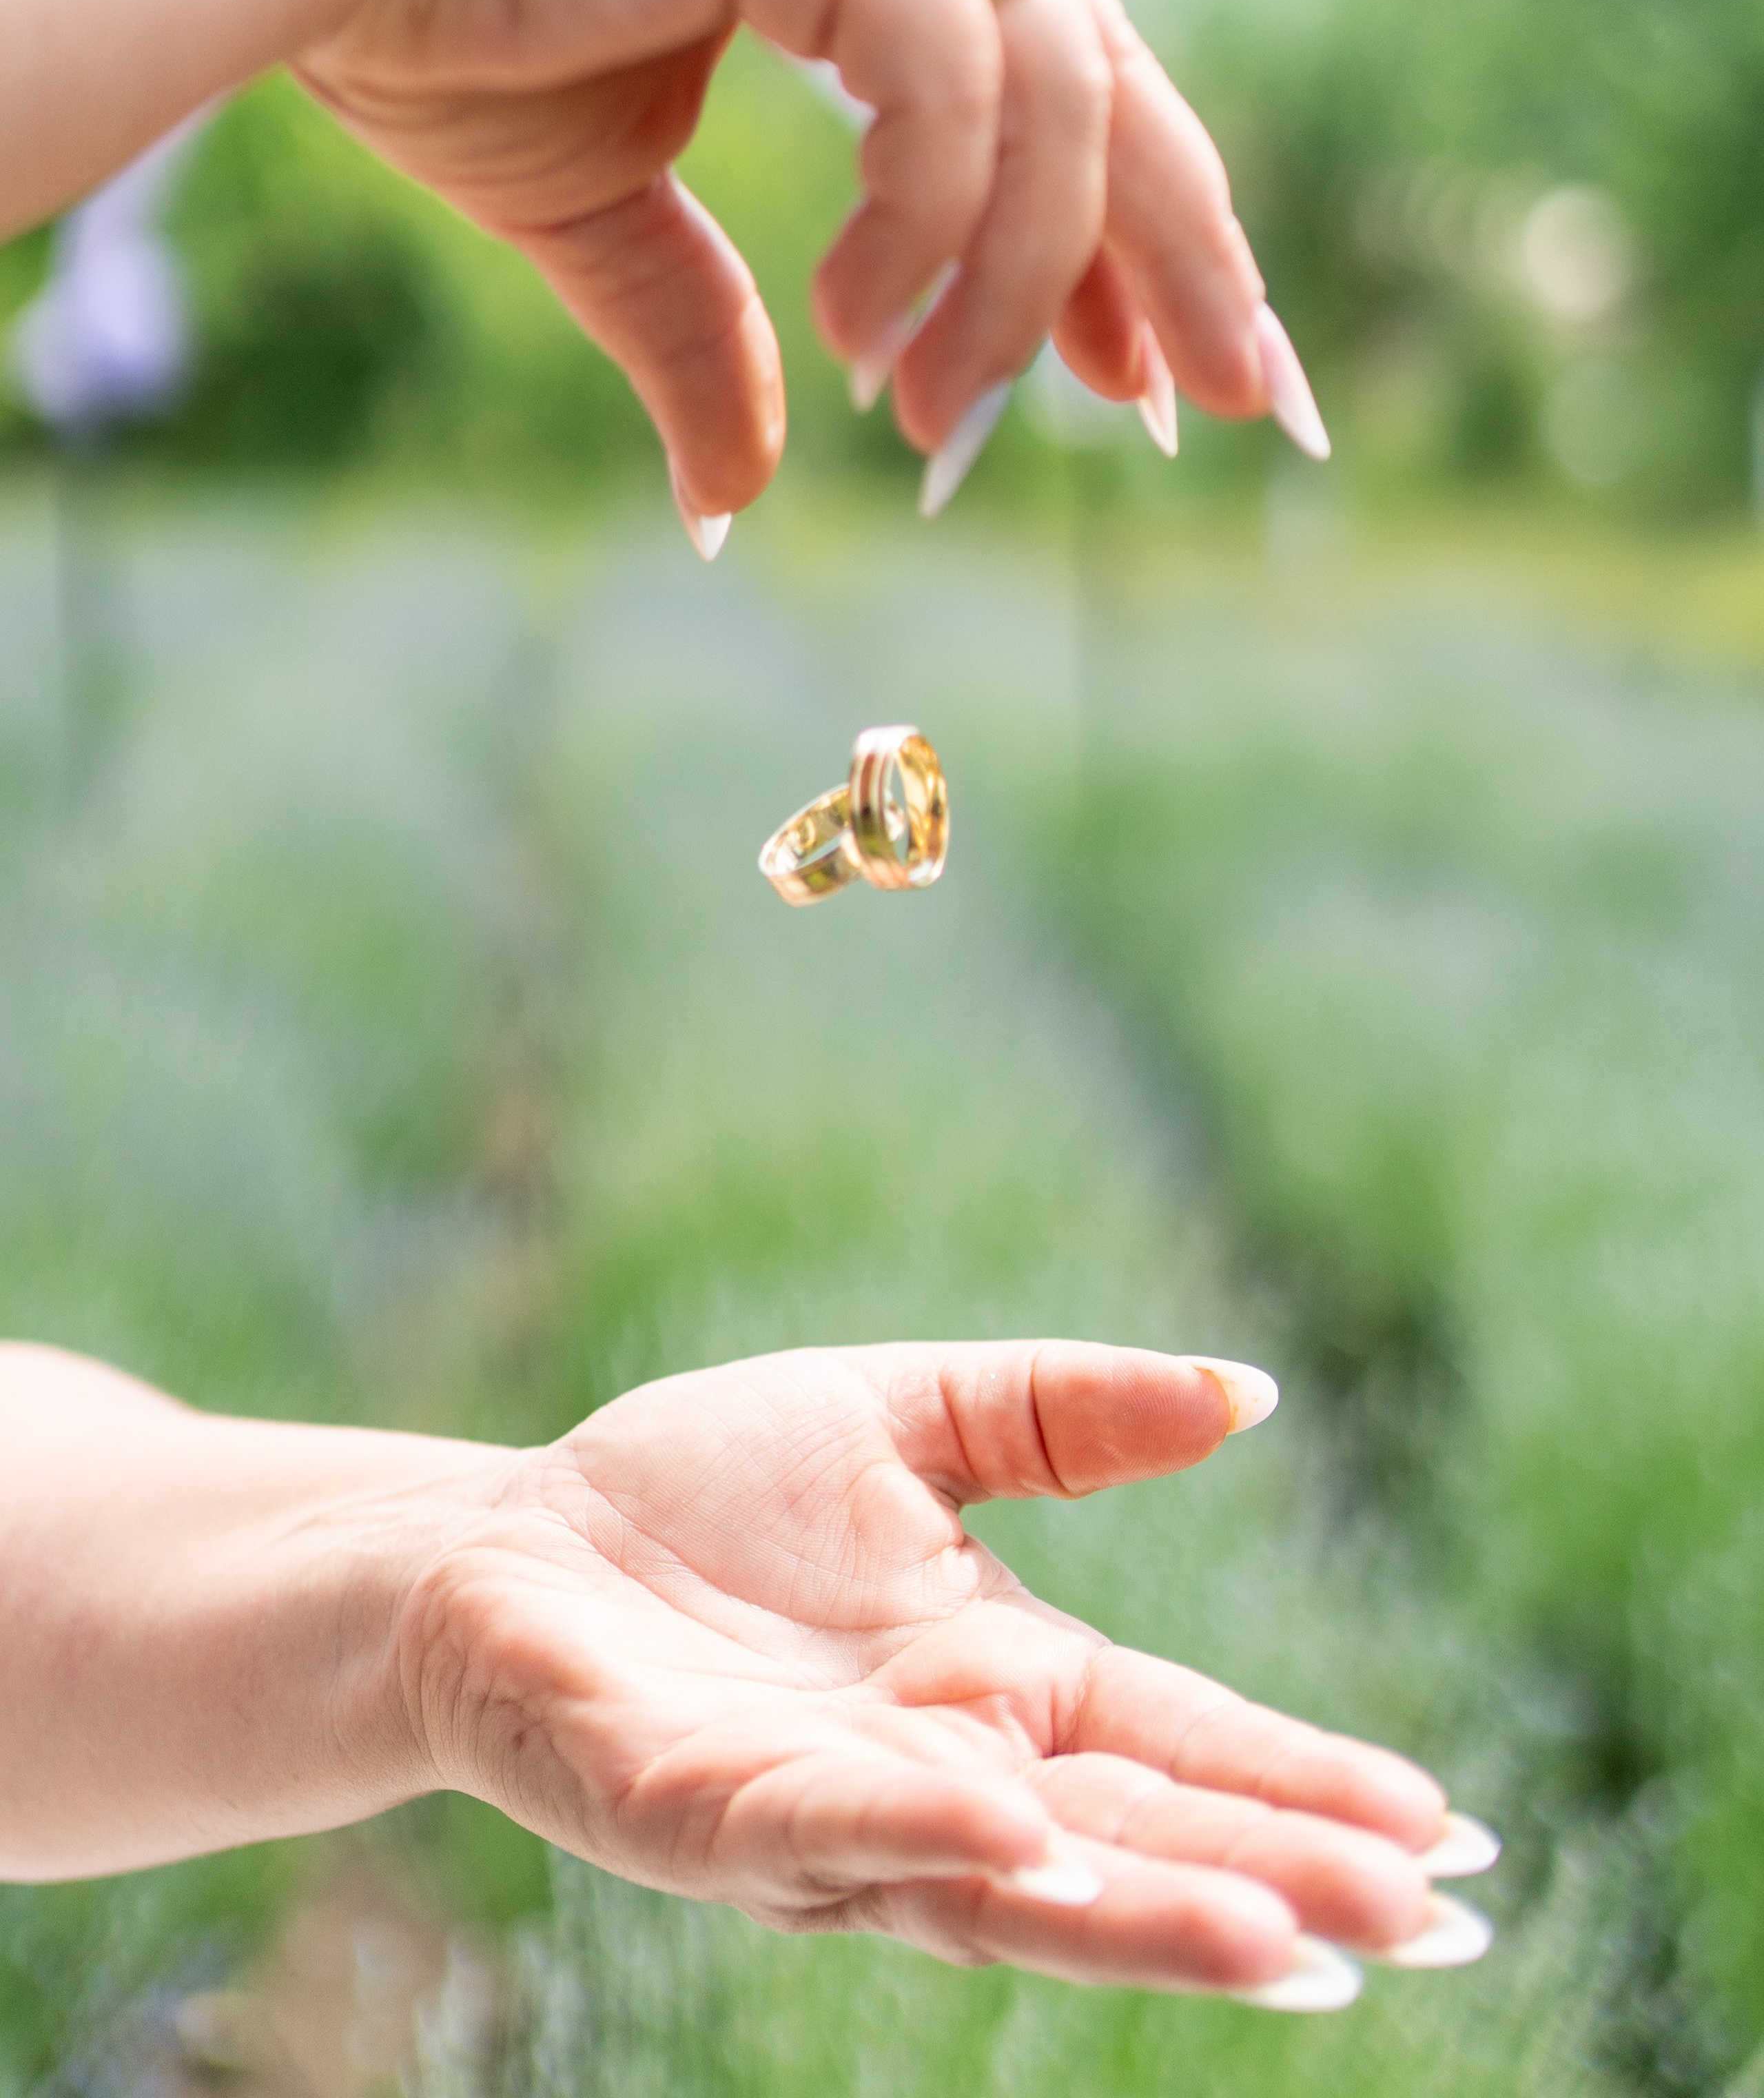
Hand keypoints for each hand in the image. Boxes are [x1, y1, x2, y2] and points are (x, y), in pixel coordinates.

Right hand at [297, 0, 1321, 527]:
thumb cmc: (436, 30)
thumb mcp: (602, 222)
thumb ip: (700, 335)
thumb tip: (734, 500)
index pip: (1058, 101)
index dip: (1130, 247)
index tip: (1161, 385)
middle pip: (1116, 81)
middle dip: (1187, 253)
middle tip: (1240, 405)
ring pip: (1055, 91)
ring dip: (1022, 284)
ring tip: (941, 426)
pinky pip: (945, 79)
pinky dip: (930, 225)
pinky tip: (859, 336)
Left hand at [399, 1340, 1458, 2000]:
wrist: (505, 1539)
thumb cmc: (701, 1495)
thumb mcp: (911, 1417)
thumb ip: (1067, 1413)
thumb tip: (1250, 1391)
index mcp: (998, 1688)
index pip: (1181, 1752)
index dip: (1303, 1791)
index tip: (1444, 1832)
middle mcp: (934, 1775)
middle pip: (1125, 1842)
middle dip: (1268, 1880)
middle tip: (1419, 1919)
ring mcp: (820, 1815)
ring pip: (999, 1881)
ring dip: (1136, 1912)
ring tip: (1284, 1938)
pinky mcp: (691, 1813)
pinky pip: (815, 1831)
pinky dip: (914, 1830)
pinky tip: (1009, 1828)